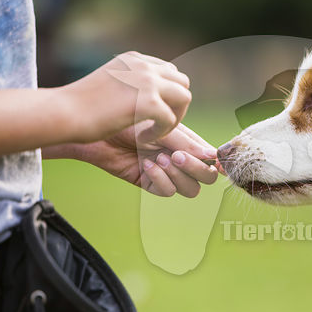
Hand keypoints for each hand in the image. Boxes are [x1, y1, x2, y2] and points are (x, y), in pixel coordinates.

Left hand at [45, 123, 219, 196]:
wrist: (97, 129)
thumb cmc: (130, 120)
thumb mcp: (163, 127)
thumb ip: (188, 143)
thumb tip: (213, 156)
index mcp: (188, 142)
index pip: (211, 158)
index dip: (213, 161)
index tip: (207, 157)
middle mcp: (181, 159)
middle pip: (206, 177)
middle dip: (196, 168)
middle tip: (177, 155)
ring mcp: (167, 172)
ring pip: (191, 189)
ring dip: (178, 175)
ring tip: (160, 158)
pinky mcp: (151, 183)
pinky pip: (168, 191)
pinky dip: (160, 179)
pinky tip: (146, 164)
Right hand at [58, 51, 191, 143]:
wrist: (63, 113)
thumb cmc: (79, 105)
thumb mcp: (110, 84)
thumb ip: (130, 82)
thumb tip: (150, 92)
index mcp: (134, 59)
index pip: (169, 71)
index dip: (167, 94)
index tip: (154, 113)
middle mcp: (143, 65)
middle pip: (182, 82)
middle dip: (176, 105)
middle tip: (160, 123)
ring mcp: (147, 82)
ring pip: (184, 97)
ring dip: (174, 117)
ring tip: (155, 131)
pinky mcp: (149, 102)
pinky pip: (170, 119)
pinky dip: (161, 132)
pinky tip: (144, 138)